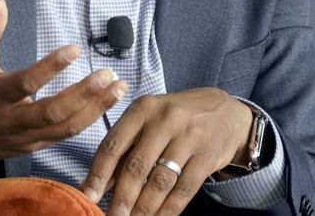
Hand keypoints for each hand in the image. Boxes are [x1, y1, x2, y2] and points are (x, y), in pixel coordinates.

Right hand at [0, 0, 128, 179]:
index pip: (26, 83)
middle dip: (84, 94)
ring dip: (96, 109)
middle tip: (109, 73)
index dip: (51, 67)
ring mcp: (24, 138)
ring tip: (119, 87)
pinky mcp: (33, 147)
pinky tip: (107, 102)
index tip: (75, 49)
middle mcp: (10, 120)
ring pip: (64, 128)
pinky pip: (64, 137)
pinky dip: (89, 120)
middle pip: (52, 112)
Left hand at [81, 88, 253, 215]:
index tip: (88, 197)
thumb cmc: (177, 118)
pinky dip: (169, 210)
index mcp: (143, 108)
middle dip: (122, 198)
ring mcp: (190, 137)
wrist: (226, 111)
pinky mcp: (208, 155)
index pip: (114, 144)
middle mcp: (166, 119)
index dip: (99, 174)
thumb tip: (99, 184)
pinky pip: (184, 189)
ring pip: (160, 181)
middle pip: (137, 167)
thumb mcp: (149, 120)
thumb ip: (126, 147)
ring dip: (144, 209)